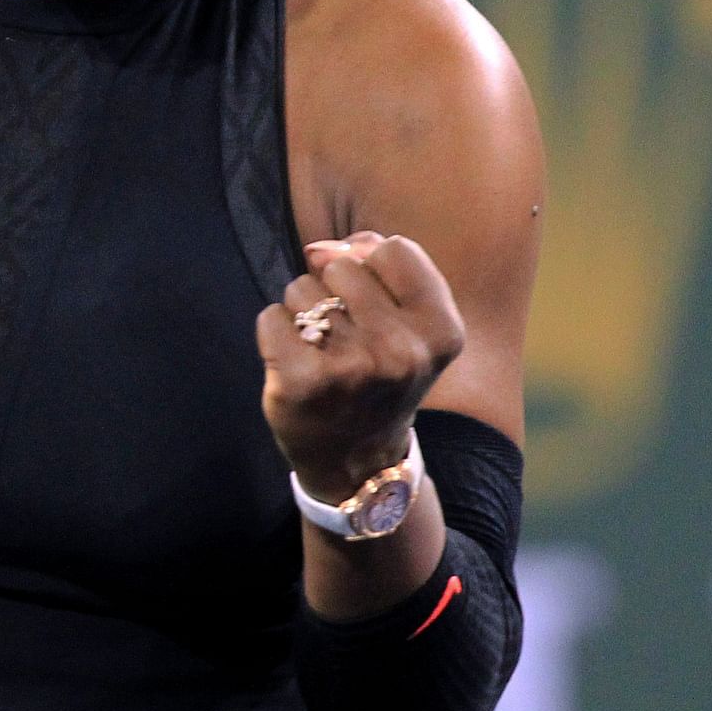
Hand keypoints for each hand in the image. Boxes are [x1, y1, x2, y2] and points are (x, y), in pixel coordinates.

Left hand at [257, 231, 465, 501]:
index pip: (393, 249)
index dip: (371, 264)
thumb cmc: (380, 376)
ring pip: (302, 289)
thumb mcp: (408, 324)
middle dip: (333, 290)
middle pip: (342, 266)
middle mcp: (402, 351)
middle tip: (344, 337)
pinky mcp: (303, 382)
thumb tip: (320, 248)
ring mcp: (352, 368)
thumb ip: (378, 267)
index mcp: (440, 331)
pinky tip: (295, 366)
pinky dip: (274, 335)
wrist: (357, 461)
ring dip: (302, 314)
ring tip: (322, 353)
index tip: (372, 301)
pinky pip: (271, 317)